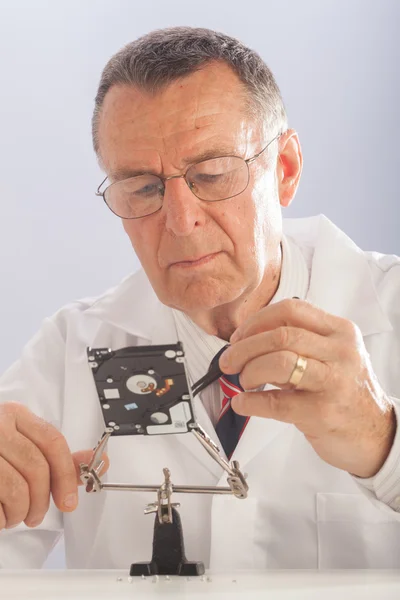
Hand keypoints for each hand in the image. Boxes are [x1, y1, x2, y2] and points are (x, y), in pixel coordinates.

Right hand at [0, 402, 108, 530]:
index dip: (66, 474)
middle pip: (37, 468)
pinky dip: (1, 517)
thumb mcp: (21, 442)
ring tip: (15, 516)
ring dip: (20, 512)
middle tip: (36, 514)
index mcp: (15, 415)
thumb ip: (55, 454)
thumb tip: (97, 462)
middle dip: (42, 499)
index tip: (70, 499)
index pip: (53, 441)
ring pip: (16, 488)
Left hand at [220, 299, 395, 477]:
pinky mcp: (322, 413)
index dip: (256, 321)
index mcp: (340, 331)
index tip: (239, 337)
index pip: (291, 310)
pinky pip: (276, 402)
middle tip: (229, 360)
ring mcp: (333, 382)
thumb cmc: (345, 392)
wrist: (375, 434)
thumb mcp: (332, 356)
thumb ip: (298, 342)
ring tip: (244, 381)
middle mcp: (340, 352)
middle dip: (244, 347)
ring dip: (249, 371)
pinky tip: (242, 402)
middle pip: (280, 335)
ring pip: (279, 362)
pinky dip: (250, 402)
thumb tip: (246, 340)